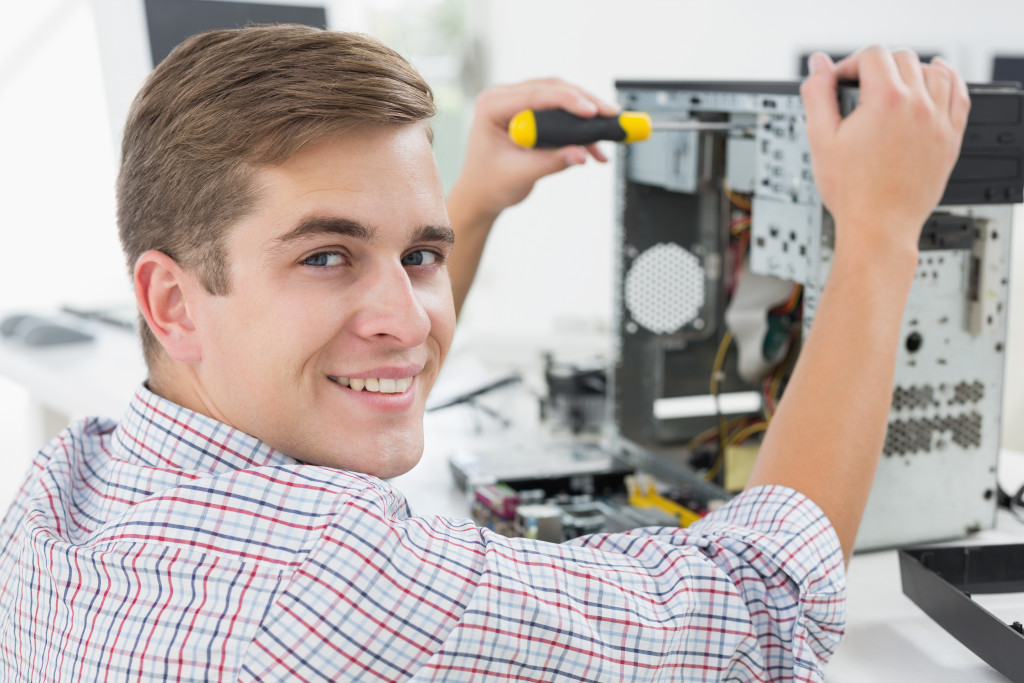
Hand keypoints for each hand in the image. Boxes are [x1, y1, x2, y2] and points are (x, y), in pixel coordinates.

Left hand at [450, 78, 618, 219]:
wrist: (481, 194)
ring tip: (609, 132)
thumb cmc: (489, 184)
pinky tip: (595, 148)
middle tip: (611, 116)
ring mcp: (519, 103)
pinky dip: (580, 130)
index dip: (568, 101)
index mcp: (492, 106)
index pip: (536, 95)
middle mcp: (505, 98)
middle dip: (585, 103)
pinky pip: (561, 114)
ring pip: (561, 98)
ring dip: (586, 116)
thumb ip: (551, 162)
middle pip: (553, 90)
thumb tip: (581, 154)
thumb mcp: (520, 174)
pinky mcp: (532, 114)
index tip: (592, 112)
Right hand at [800, 47, 969, 259]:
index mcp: (886, 101)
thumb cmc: (850, 190)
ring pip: (934, 72)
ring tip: (894, 85)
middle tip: (860, 88)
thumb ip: (817, 95)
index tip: (840, 82)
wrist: (878, 226)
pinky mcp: (950, 138)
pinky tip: (936, 79)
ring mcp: (939, 122)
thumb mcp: (821, 139)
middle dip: (877, 67)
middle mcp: (919, 106)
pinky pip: (959, 95)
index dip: (850, 64)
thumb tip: (818, 66)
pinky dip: (948, 81)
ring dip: (912, 71)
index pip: (873, 56)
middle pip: (903, 59)